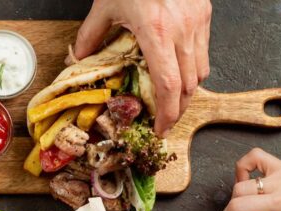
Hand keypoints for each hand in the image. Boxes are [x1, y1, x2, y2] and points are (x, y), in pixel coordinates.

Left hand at [73, 0, 211, 135]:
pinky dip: (193, 68)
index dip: (168, 114)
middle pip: (189, 86)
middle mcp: (182, 29)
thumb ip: (90, 35)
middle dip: (179, 109)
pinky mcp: (204, 13)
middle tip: (165, 121)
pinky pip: (203, 51)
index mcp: (156, 32)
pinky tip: (178, 71)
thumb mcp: (106, 4)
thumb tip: (76, 59)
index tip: (161, 128)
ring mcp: (197, 21)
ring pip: (200, 71)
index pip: (169, 86)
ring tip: (172, 101)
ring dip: (187, 91)